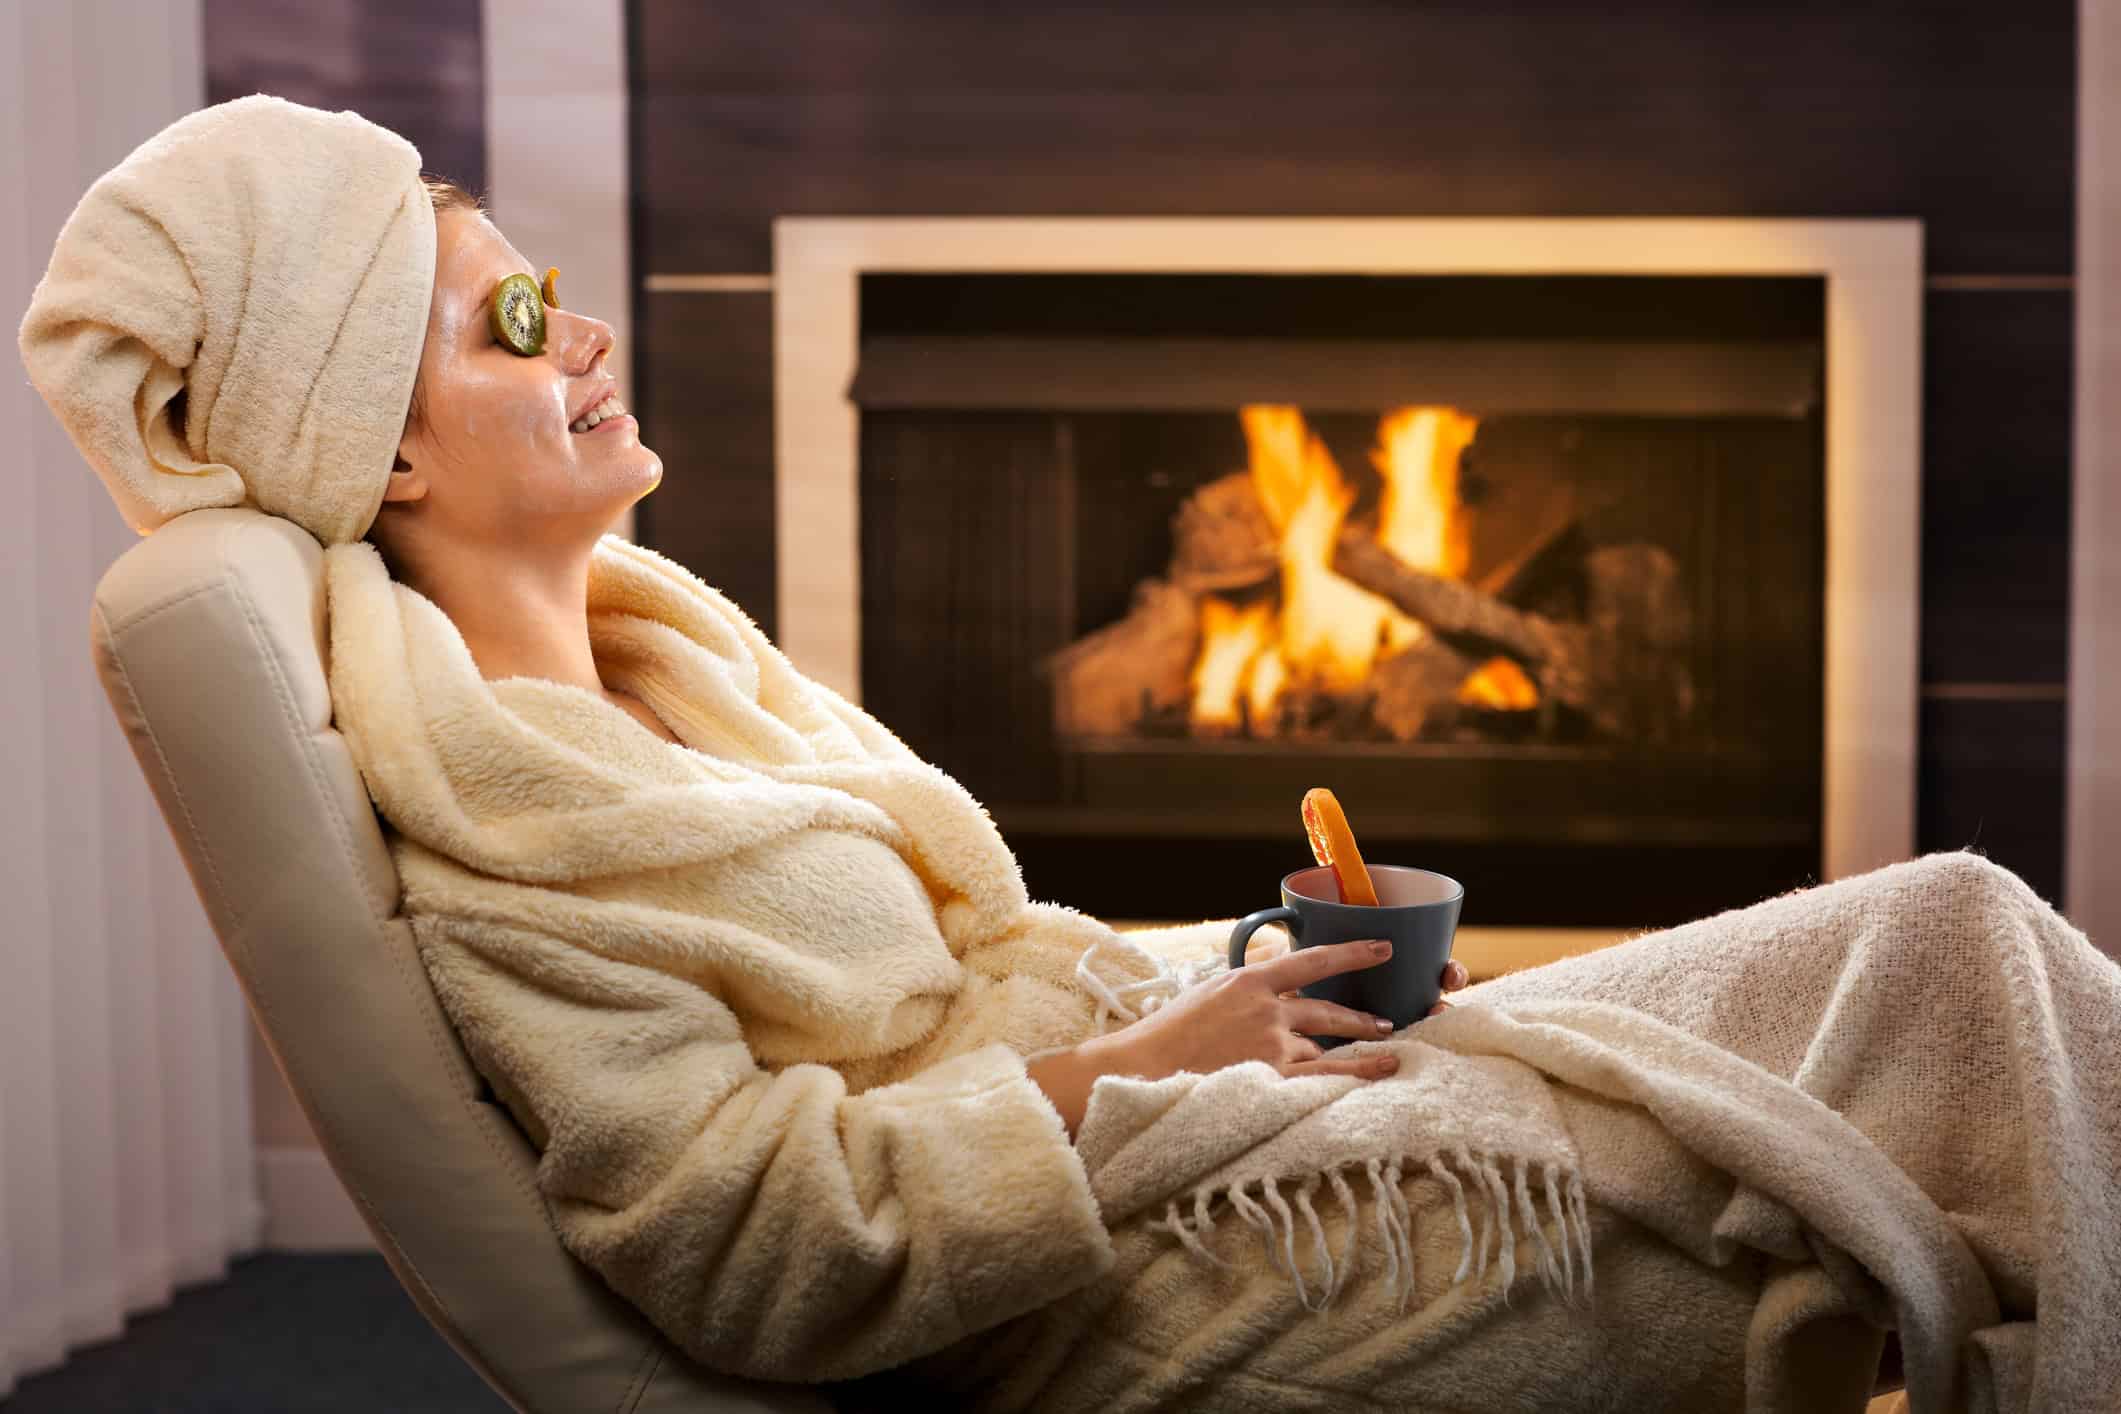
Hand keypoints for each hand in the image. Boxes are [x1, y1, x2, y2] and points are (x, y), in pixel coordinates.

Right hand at [1099, 938, 1449, 1086]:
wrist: (1143, 1067)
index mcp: (1249, 980)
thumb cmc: (1169, 1032)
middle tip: (1387, 1016)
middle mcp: (1267, 1009)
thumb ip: (1246, 986)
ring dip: (1350, 1049)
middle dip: (1359, 1013)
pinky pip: (1325, 1074)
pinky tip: (1384, 1067)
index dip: (1351, 952)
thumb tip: (1275, 981)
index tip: (1381, 948)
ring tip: (1383, 1052)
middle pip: (1326, 1009)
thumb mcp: (1208, 991)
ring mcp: (1271, 1044)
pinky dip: (1357, 1070)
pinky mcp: (1272, 1076)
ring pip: (1323, 1046)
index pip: (1311, 960)